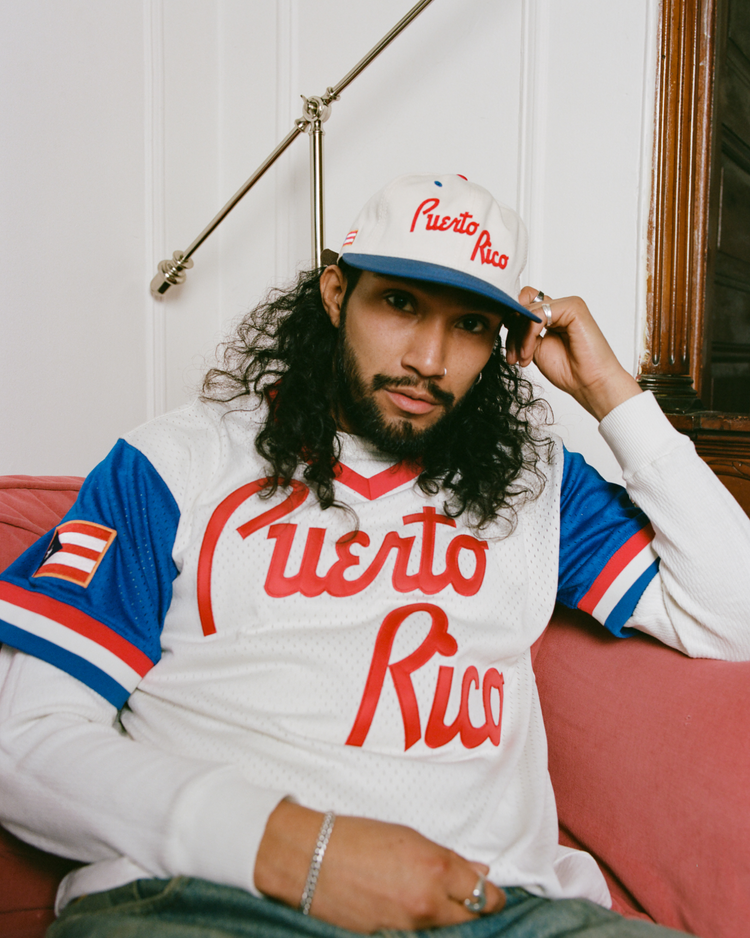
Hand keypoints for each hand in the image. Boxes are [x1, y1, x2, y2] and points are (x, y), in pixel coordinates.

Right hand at [254, 801, 505, 932]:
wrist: (311, 858)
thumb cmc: (358, 837)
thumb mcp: (409, 837)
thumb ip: (448, 859)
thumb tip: (479, 872)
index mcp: (437, 870)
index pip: (484, 895)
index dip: (493, 894)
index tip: (493, 892)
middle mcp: (428, 903)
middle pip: (470, 919)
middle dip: (474, 909)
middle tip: (467, 897)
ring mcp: (408, 926)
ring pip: (444, 929)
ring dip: (446, 916)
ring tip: (432, 898)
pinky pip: (418, 934)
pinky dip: (421, 925)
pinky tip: (410, 909)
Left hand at [504, 288, 641, 421]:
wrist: (589, 384)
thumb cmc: (568, 370)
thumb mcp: (535, 348)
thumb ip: (524, 331)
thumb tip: (507, 317)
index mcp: (552, 315)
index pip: (523, 304)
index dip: (511, 323)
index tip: (508, 348)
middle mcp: (560, 307)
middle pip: (523, 306)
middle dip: (512, 334)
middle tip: (512, 357)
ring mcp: (567, 305)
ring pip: (529, 311)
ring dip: (519, 338)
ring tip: (523, 359)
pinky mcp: (574, 307)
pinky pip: (539, 315)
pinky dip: (528, 335)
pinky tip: (529, 353)